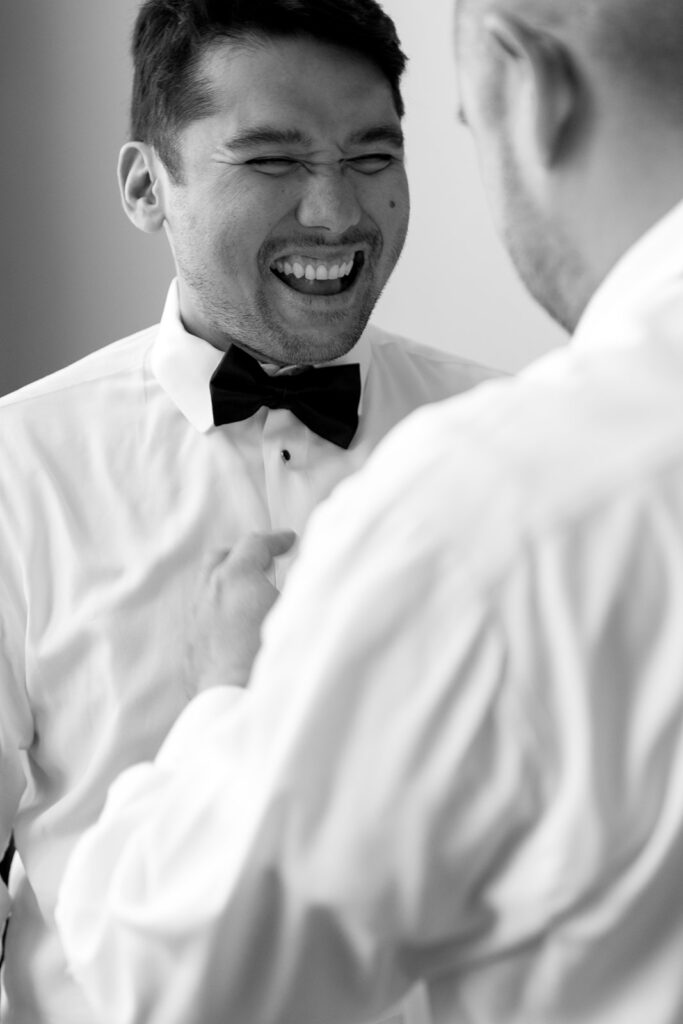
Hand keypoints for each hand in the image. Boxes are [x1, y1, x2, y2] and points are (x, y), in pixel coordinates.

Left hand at [185, 530, 296, 696]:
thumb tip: (302, 575)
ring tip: (252, 597)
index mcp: (235, 578)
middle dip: (243, 555)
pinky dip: (222, 614)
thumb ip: (301, 586)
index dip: (276, 540)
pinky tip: (239, 630)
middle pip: (219, 558)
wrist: (242, 709)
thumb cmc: (275, 659)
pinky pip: (204, 621)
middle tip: (266, 561)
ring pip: (207, 590)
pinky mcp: (191, 653)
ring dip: (229, 585)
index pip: (254, 544)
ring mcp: (195, 625)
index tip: (290, 541)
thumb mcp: (299, 612)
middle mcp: (208, 596)